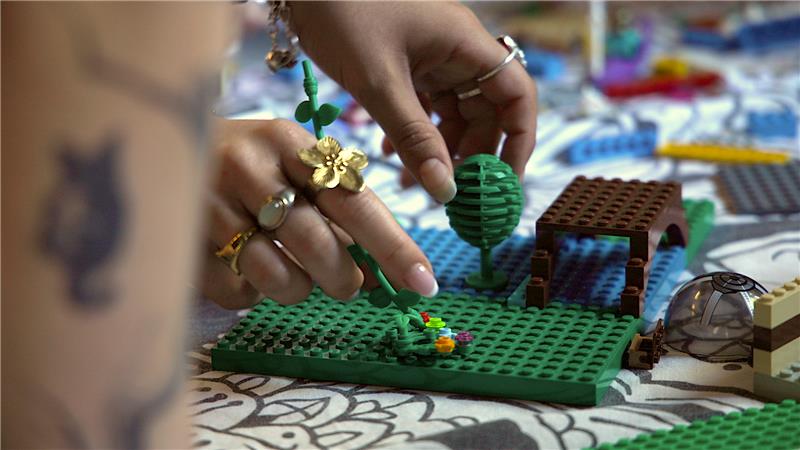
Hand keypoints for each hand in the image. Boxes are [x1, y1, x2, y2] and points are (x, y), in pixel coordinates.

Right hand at [201, 119, 437, 307]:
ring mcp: (209, 204)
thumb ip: (330, 208)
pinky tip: (241, 266)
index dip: (394, 246)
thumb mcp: (287, 165)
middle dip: (344, 277)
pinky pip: (239, 292)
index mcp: (288, 142)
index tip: (424, 282)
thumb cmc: (243, 165)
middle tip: (348, 284)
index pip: (355, 200)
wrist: (155, 149)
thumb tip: (373, 271)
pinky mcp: (183, 241)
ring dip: (298, 289)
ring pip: (280, 278)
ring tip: (288, 271)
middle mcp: (248, 166)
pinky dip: (252, 293)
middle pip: (319, 244)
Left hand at [291, 1, 536, 202]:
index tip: (503, 184)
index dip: (519, 141)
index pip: (517, 95)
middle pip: (485, 111)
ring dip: (437, 151)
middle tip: (449, 194)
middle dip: (470, 155)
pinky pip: (424, 106)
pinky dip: (413, 133)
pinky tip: (391, 154)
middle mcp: (457, 50)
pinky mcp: (408, 63)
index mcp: (465, 44)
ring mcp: (432, 57)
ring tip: (412, 183)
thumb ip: (413, 138)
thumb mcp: (378, 82)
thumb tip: (445, 191)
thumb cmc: (341, 13)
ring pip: (452, 114)